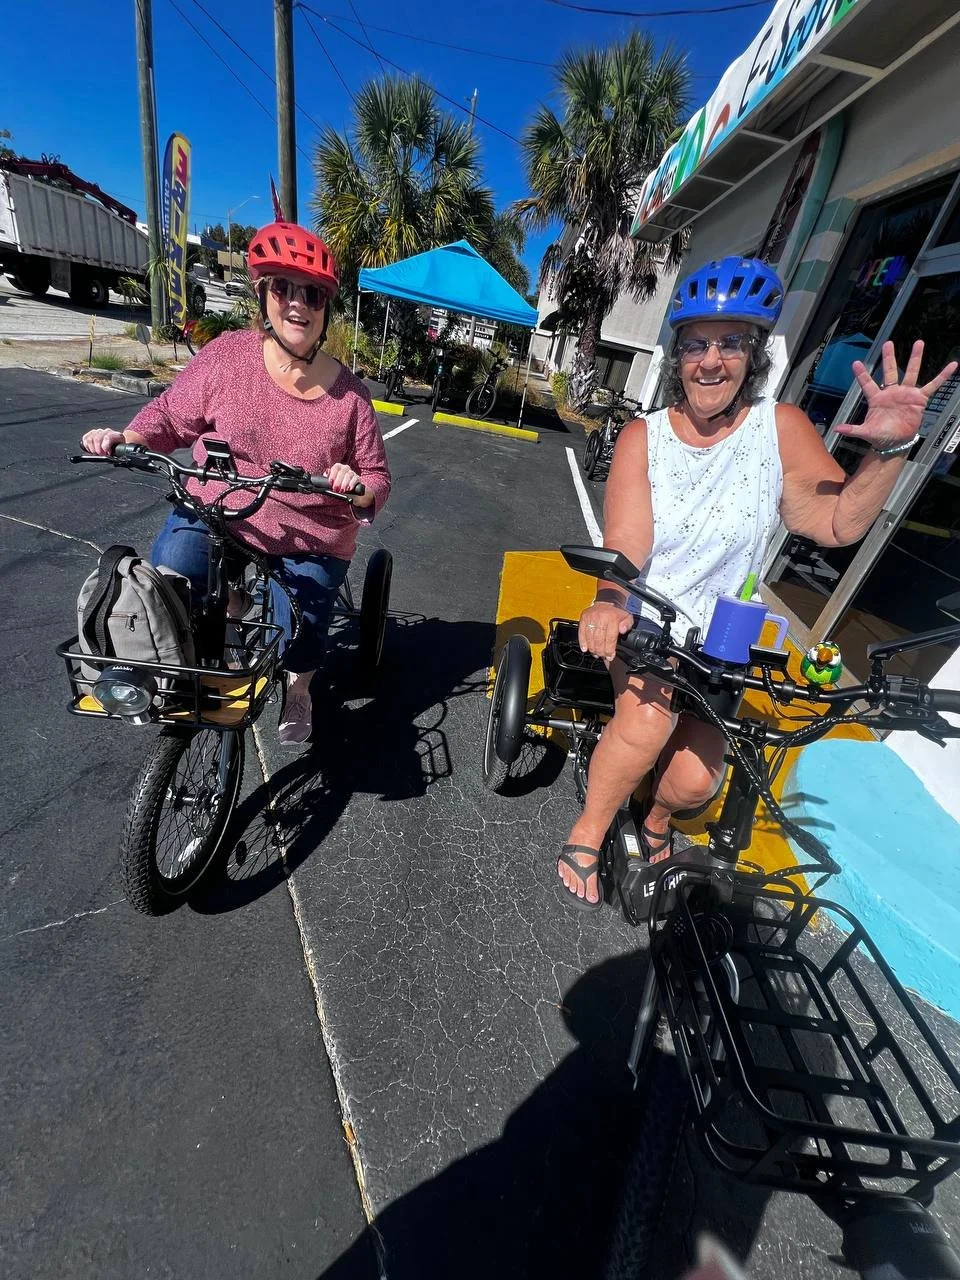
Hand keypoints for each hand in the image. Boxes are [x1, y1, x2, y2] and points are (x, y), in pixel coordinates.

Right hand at [81, 428, 125, 454]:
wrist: (117, 443)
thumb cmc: (118, 447)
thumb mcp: (122, 451)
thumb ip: (118, 451)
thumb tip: (111, 454)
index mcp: (116, 435)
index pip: (108, 437)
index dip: (105, 446)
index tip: (106, 453)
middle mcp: (106, 431)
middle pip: (97, 439)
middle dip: (98, 450)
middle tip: (101, 454)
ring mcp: (98, 431)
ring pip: (90, 439)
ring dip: (92, 449)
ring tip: (96, 453)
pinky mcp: (91, 433)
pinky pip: (85, 438)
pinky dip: (87, 446)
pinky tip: (91, 449)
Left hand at [324, 462, 370, 505]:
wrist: (349, 492)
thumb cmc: (338, 485)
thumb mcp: (331, 482)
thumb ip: (327, 477)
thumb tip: (326, 473)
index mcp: (338, 467)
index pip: (336, 467)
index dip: (333, 474)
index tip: (330, 482)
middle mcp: (345, 468)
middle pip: (342, 471)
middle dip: (338, 481)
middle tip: (335, 488)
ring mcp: (352, 473)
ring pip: (349, 475)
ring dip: (344, 483)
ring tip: (341, 490)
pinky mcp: (357, 478)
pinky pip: (355, 479)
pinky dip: (352, 484)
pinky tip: (348, 488)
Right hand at [579, 601, 633, 660]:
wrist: (607, 601)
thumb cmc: (616, 613)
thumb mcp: (627, 617)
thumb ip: (628, 625)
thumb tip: (623, 630)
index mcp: (612, 618)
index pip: (610, 638)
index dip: (609, 649)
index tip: (610, 656)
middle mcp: (600, 618)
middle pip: (599, 639)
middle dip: (601, 651)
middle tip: (603, 656)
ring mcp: (591, 618)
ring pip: (590, 637)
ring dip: (593, 649)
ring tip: (596, 654)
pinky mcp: (584, 618)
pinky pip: (581, 632)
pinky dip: (582, 642)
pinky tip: (585, 649)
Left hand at [837, 340, 957, 450]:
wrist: (895, 442)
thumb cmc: (880, 436)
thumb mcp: (866, 432)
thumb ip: (852, 429)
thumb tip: (836, 429)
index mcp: (877, 399)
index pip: (867, 384)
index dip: (862, 375)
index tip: (855, 363)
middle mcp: (891, 392)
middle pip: (889, 372)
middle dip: (889, 358)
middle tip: (888, 343)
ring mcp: (906, 394)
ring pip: (910, 373)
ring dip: (915, 358)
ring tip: (919, 343)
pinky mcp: (919, 399)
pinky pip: (933, 385)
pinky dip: (942, 376)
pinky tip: (952, 365)